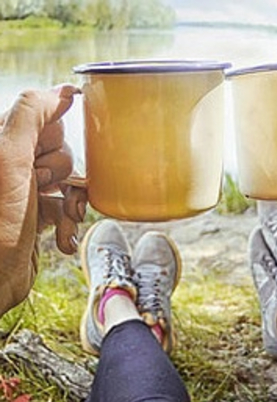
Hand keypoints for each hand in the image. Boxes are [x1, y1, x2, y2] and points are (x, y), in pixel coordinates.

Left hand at [0, 86, 86, 315]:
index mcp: (6, 144)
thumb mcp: (10, 159)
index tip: (40, 165)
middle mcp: (16, 165)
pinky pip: (67, 209)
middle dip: (64, 177)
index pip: (47, 123)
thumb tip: (61, 90)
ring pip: (70, 183)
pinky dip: (70, 225)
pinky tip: (62, 238)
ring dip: (72, 204)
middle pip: (64, 153)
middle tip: (42, 191)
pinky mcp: (39, 216)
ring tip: (63, 220)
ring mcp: (29, 192)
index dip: (54, 143)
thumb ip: (31, 117)